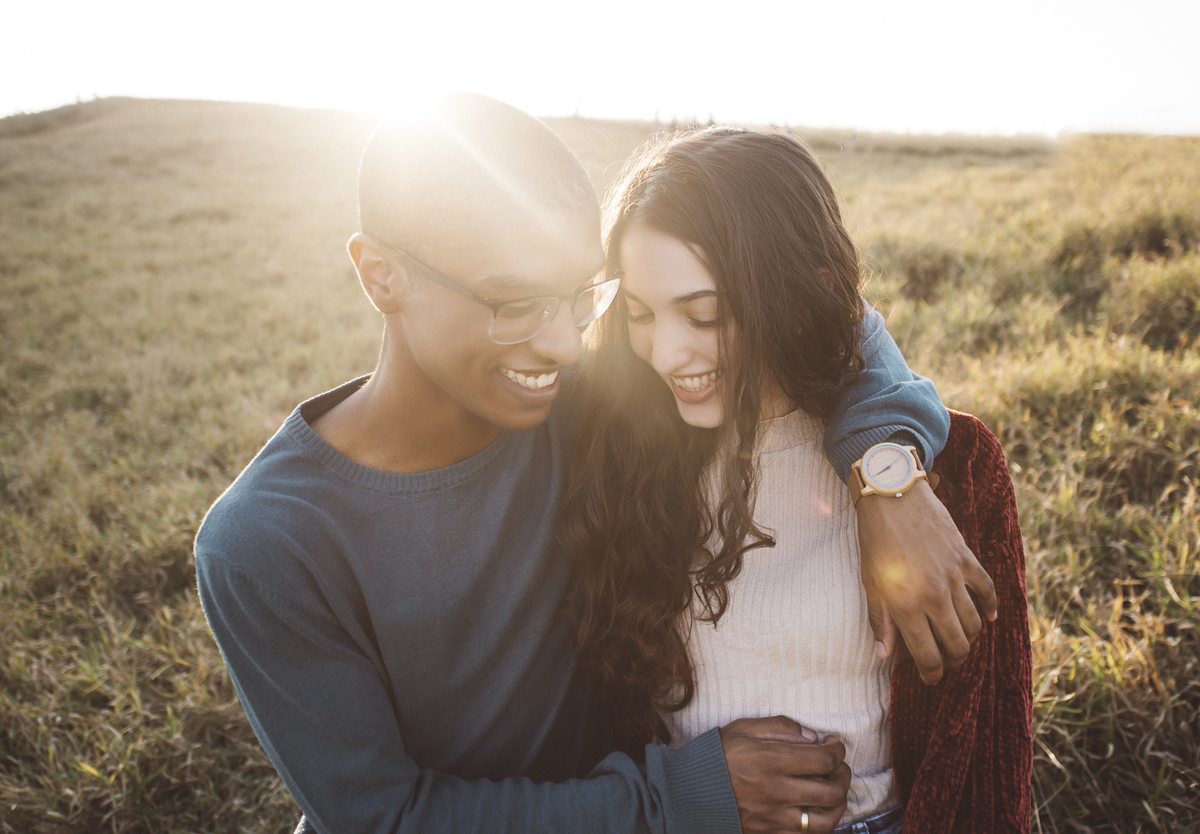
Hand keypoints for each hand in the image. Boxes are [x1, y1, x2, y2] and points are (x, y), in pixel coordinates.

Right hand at [719, 716, 850, 832]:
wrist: (688, 791)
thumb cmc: (717, 756)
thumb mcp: (744, 728)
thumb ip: (781, 727)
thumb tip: (813, 737)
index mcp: (772, 761)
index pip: (825, 760)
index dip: (838, 750)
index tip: (834, 743)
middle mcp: (777, 792)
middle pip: (832, 792)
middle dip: (843, 776)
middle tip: (838, 767)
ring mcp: (774, 817)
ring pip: (826, 821)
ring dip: (837, 805)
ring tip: (832, 791)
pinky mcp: (769, 833)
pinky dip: (818, 824)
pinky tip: (815, 811)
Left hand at [856, 478, 997, 683]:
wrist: (893, 496)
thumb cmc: (874, 541)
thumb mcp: (869, 582)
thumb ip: (880, 621)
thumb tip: (884, 655)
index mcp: (906, 605)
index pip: (928, 655)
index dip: (932, 673)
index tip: (930, 678)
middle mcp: (934, 596)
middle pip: (957, 645)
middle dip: (953, 661)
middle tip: (947, 662)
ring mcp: (954, 577)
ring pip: (974, 623)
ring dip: (970, 638)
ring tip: (960, 641)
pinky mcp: (967, 559)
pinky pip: (987, 590)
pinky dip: (991, 607)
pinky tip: (988, 618)